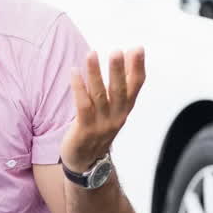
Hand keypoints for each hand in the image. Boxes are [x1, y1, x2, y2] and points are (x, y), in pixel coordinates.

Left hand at [61, 48, 145, 171]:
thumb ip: (119, 85)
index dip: (137, 68)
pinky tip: (74, 72)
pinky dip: (79, 88)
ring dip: (95, 74)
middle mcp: (117, 116)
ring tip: (92, 54)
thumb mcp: (113, 109)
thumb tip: (127, 57)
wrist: (86, 163)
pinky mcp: (85, 130)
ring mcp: (101, 124)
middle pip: (120, 91)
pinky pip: (82, 106)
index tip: (138, 49)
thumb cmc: (98, 129)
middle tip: (118, 51)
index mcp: (125, 109)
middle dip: (119, 70)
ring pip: (99, 96)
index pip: (136, 86)